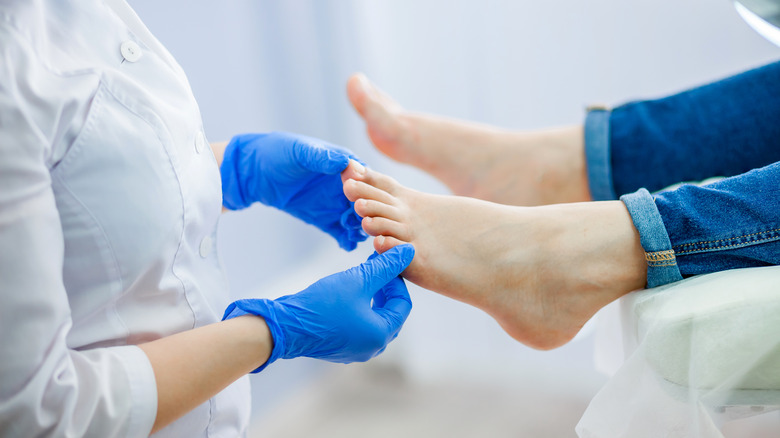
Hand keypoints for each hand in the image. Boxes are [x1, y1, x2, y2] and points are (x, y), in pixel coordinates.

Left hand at [220, 132, 367, 249]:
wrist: (255, 172)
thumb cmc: (278, 152)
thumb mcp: (299, 151)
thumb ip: (321, 157)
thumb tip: (345, 163)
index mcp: (345, 165)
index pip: (366, 178)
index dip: (369, 190)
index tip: (363, 200)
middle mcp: (346, 186)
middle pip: (366, 202)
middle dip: (368, 213)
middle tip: (361, 222)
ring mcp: (336, 203)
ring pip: (357, 219)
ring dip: (359, 228)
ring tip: (355, 235)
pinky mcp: (325, 219)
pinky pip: (341, 232)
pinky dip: (347, 239)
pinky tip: (347, 245)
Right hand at [223, 244, 414, 370]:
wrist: (285, 326)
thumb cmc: (323, 303)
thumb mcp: (357, 280)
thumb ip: (385, 266)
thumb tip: (408, 252)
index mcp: (380, 334)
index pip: (403, 303)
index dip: (397, 279)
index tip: (383, 261)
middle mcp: (372, 347)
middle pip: (390, 312)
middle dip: (385, 287)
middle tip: (375, 266)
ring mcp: (355, 350)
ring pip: (373, 318)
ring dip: (372, 296)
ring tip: (361, 275)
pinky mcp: (340, 347)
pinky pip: (358, 325)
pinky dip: (359, 307)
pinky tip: (346, 292)